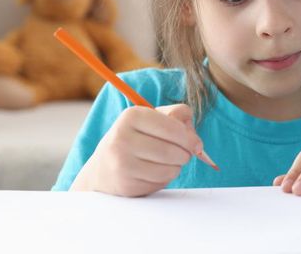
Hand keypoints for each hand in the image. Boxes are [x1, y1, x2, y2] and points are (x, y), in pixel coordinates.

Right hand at [70, 104, 202, 196]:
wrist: (103, 169)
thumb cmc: (135, 139)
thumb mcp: (151, 118)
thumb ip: (176, 115)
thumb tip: (192, 133)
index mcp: (131, 116)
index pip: (172, 127)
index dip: (190, 138)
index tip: (197, 144)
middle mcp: (122, 138)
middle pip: (173, 151)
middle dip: (185, 154)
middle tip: (183, 154)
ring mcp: (122, 163)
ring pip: (170, 169)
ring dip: (176, 167)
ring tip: (166, 162)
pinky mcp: (126, 184)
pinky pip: (160, 183)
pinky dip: (164, 179)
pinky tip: (153, 173)